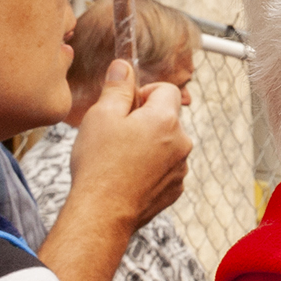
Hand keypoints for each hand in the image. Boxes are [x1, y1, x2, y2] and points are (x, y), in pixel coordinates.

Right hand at [66, 57, 191, 230]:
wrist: (101, 214)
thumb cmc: (99, 165)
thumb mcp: (101, 116)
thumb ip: (117, 88)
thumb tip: (124, 66)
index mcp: (166, 120)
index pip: (166, 89)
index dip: (144, 93)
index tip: (125, 107)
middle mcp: (181, 143)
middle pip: (166, 117)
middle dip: (144, 119)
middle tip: (115, 134)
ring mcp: (180, 169)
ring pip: (166, 144)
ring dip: (148, 144)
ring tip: (118, 158)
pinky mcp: (174, 189)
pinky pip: (165, 168)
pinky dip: (150, 168)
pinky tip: (126, 176)